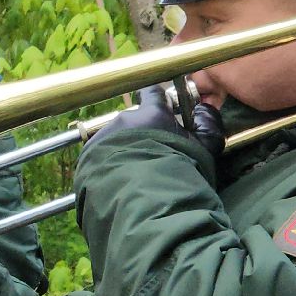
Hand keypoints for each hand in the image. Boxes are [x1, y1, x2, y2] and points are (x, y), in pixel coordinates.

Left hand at [86, 88, 225, 170]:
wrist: (145, 203)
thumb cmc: (180, 173)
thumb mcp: (204, 149)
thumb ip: (207, 124)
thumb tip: (205, 108)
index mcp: (152, 112)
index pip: (153, 93)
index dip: (159, 101)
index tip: (165, 114)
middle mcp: (125, 119)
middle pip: (135, 120)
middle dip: (144, 133)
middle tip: (154, 156)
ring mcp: (104, 136)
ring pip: (116, 137)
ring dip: (125, 149)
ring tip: (134, 173)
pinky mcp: (88, 155)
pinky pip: (100, 154)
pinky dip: (109, 162)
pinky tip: (118, 180)